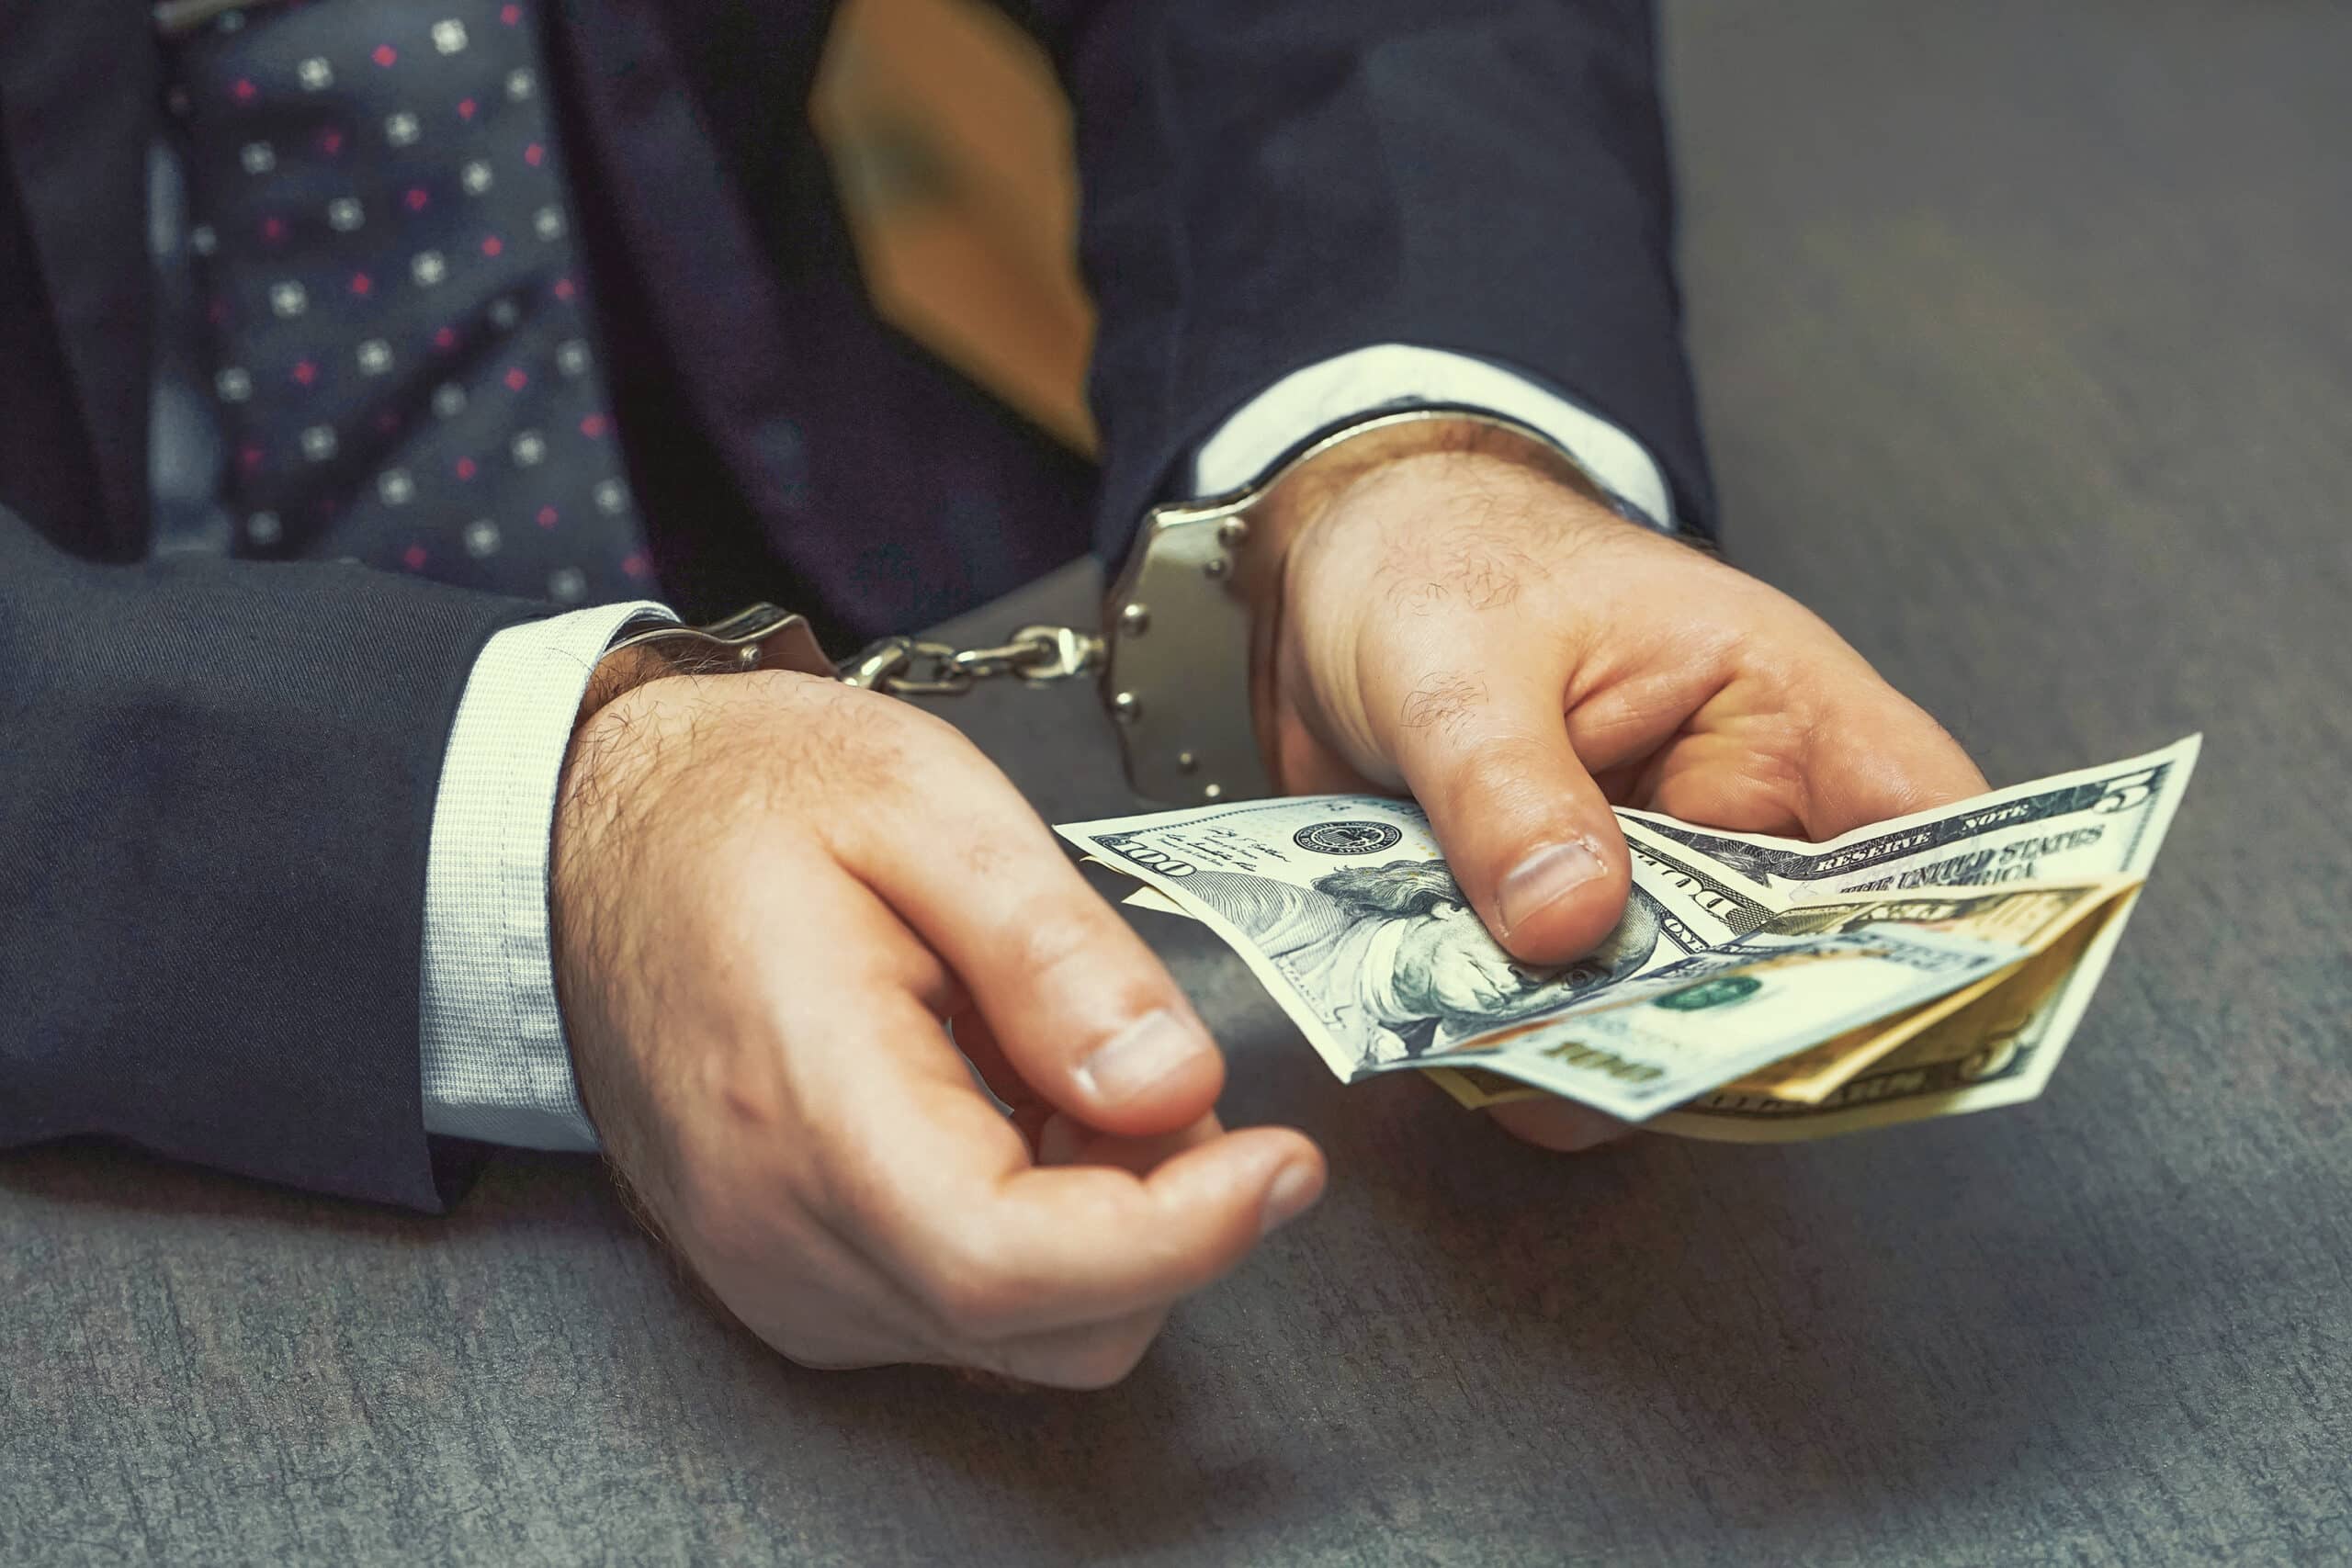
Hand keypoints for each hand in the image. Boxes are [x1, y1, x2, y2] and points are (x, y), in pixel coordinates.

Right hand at [551, 668, 1324, 1385]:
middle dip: (1166, 1221)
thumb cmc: (740, 799)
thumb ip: (1058, 954)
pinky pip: (960, 1311)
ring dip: (1104, 1228)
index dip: (1181, 1234)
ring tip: (1065, 1061)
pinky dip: (1038, 1236)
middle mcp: (781, 1228)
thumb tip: (1175, 1084)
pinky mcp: (789, 1275)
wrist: (593, 828)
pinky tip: (1013, 1107)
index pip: (1015, 1261)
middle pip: (1044, 1326)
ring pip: (1019, 1336)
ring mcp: (778, 1268)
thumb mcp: (923, 806)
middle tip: (1164, 1068)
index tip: (1280, 1163)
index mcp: (808, 1104)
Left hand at [1254, 428, 1987, 1150]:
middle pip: (1806, 966)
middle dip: (1740, 1037)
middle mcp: (1733, 820)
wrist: (1333, 580)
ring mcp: (1647, 898)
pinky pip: (1568, 1037)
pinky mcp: (1557, 950)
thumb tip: (1569, 925)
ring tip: (1529, 1072)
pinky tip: (1466, 1056)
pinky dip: (1524, 1060)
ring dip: (1609, 1062)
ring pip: (1677, 1026)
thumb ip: (1511, 794)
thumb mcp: (1460, 667)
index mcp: (1773, 710)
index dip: (1951, 926)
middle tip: (1653, 1072)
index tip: (1911, 1018)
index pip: (1926, 824)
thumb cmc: (1436, 566)